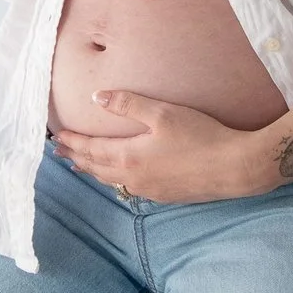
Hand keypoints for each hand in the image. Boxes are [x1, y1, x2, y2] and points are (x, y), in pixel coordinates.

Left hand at [51, 91, 267, 203]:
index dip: (74, 142)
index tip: (58, 136)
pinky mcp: (165, 195)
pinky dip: (114, 179)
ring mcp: (150, 190)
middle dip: (77, 157)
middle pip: (96, 168)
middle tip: (61, 152)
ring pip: (112, 180)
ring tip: (82, 165)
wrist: (234, 168)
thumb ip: (128, 104)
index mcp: (129, 157)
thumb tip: (96, 97)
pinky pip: (129, 187)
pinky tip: (118, 177)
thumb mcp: (163, 113)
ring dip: (93, 170)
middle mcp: (134, 178)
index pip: (91, 149)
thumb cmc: (201, 137)